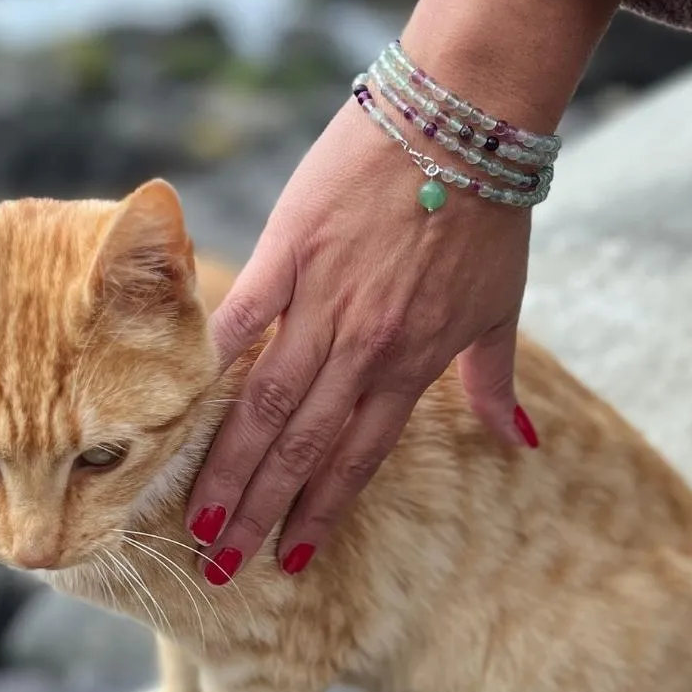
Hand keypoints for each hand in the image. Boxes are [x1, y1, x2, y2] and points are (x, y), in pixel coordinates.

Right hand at [185, 93, 535, 581]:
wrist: (462, 124)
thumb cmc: (488, 218)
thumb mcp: (501, 308)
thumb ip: (494, 382)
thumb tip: (518, 442)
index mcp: (411, 362)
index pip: (358, 456)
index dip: (322, 511)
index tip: (290, 559)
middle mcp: (362, 345)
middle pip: (302, 444)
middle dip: (259, 511)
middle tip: (216, 566)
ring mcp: (321, 298)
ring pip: (264, 399)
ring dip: (227, 464)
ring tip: (194, 516)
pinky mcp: (289, 248)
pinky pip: (240, 316)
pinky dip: (209, 362)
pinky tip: (173, 408)